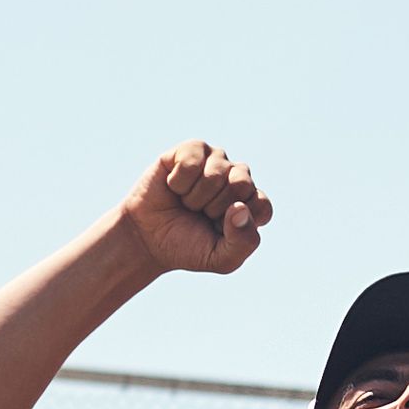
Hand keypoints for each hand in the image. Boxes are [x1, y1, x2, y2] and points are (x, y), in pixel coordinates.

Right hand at [114, 141, 270, 280]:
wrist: (147, 239)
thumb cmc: (187, 247)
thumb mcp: (220, 259)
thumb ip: (243, 242)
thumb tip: (240, 207)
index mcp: (252, 203)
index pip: (262, 205)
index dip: (237, 222)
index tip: (218, 230)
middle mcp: (237, 177)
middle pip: (242, 184)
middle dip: (215, 207)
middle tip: (200, 215)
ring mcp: (216, 160)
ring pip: (216, 173)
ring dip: (194, 197)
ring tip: (186, 202)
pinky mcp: (192, 150)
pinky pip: (192, 162)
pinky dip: (179, 182)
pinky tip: (174, 187)